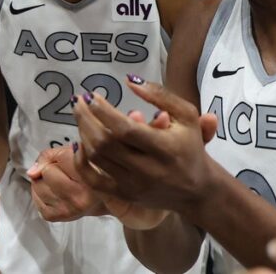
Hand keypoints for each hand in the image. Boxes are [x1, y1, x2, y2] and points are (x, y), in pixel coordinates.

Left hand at [26, 145, 104, 221]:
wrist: (101, 199)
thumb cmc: (88, 171)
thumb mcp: (76, 155)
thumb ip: (51, 156)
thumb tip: (31, 172)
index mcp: (90, 177)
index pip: (60, 158)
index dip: (61, 156)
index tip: (70, 161)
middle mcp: (79, 197)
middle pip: (46, 172)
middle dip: (50, 168)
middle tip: (63, 173)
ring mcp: (67, 209)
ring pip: (37, 185)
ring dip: (43, 181)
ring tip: (59, 182)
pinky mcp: (56, 217)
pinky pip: (35, 199)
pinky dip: (40, 193)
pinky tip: (53, 192)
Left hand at [71, 77, 219, 214]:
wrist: (197, 190)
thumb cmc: (190, 146)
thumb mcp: (186, 115)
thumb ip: (159, 95)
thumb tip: (129, 80)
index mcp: (165, 148)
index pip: (125, 129)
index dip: (104, 111)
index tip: (92, 95)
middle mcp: (148, 170)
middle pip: (105, 144)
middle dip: (86, 119)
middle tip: (78, 101)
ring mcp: (134, 186)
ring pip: (96, 159)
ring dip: (83, 134)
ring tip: (80, 115)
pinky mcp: (125, 196)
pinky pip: (93, 181)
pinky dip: (81, 162)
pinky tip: (79, 144)